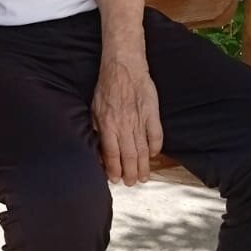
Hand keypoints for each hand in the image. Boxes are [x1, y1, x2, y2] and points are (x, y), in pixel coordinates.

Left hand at [92, 52, 162, 186]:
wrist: (124, 67)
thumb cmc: (106, 88)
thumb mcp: (94, 109)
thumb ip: (96, 130)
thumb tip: (98, 150)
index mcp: (108, 125)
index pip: (112, 154)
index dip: (114, 170)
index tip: (116, 179)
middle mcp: (124, 125)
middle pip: (129, 156)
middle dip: (130, 173)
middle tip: (132, 183)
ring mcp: (140, 120)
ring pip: (143, 150)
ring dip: (143, 166)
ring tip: (143, 177)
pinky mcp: (152, 113)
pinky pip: (156, 135)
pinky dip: (156, 147)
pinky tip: (153, 155)